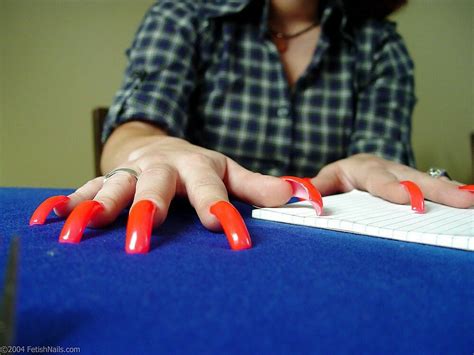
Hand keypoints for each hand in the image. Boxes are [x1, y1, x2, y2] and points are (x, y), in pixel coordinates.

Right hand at [34, 125, 292, 251]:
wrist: (158, 145)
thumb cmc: (197, 166)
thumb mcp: (228, 171)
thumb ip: (258, 186)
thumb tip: (300, 195)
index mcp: (197, 167)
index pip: (212, 191)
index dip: (223, 213)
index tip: (233, 240)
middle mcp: (162, 169)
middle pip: (155, 187)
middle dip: (148, 209)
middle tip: (144, 236)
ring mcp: (131, 173)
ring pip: (113, 187)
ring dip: (97, 207)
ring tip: (81, 229)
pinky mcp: (106, 178)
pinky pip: (82, 189)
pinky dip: (65, 203)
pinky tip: (47, 219)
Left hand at [311, 153, 473, 208]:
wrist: (357, 167)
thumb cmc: (341, 177)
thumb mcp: (327, 180)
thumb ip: (317, 188)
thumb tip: (304, 196)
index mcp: (363, 168)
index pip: (379, 179)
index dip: (393, 189)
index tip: (409, 198)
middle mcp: (389, 169)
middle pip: (414, 179)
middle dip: (437, 189)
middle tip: (463, 199)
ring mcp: (405, 175)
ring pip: (429, 182)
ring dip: (450, 191)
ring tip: (471, 200)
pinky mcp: (415, 183)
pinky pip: (434, 187)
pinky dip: (450, 193)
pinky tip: (467, 199)